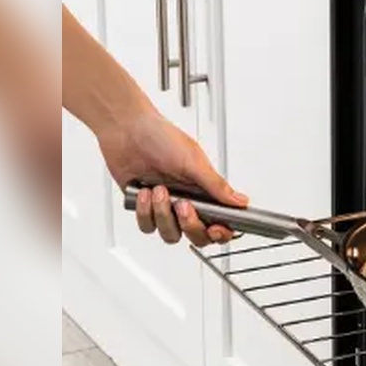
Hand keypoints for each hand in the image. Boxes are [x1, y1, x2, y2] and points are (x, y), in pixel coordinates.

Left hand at [96, 112, 247, 245]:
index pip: (221, 221)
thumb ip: (216, 186)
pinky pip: (147, 226)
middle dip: (190, 225)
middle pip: (197, 235)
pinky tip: (144, 192)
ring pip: (171, 234)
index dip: (221, 232)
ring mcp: (165, 206)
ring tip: (158, 191)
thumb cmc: (160, 137)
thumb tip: (240, 201)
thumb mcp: (193, 161)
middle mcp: (187, 201)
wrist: (125, 130)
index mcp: (204, 190)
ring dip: (163, 215)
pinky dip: (144, 212)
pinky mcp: (144, 208)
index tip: (216, 229)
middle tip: (183, 206)